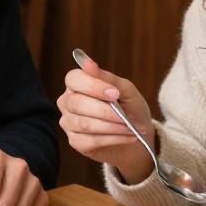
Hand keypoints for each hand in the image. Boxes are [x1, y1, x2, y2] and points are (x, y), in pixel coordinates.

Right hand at [57, 54, 154, 183]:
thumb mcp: (126, 90)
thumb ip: (108, 78)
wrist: (138, 134)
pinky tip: (128, 137)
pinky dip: (113, 139)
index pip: (74, 79)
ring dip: (112, 127)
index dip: (94, 86)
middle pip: (76, 103)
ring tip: (130, 128)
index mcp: (77, 84)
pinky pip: (90, 140)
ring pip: (84, 124)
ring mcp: (69, 123)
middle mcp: (67, 102)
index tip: (115, 93)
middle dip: (104, 111)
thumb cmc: (130, 108)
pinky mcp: (75, 142)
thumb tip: (88, 64)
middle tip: (125, 116)